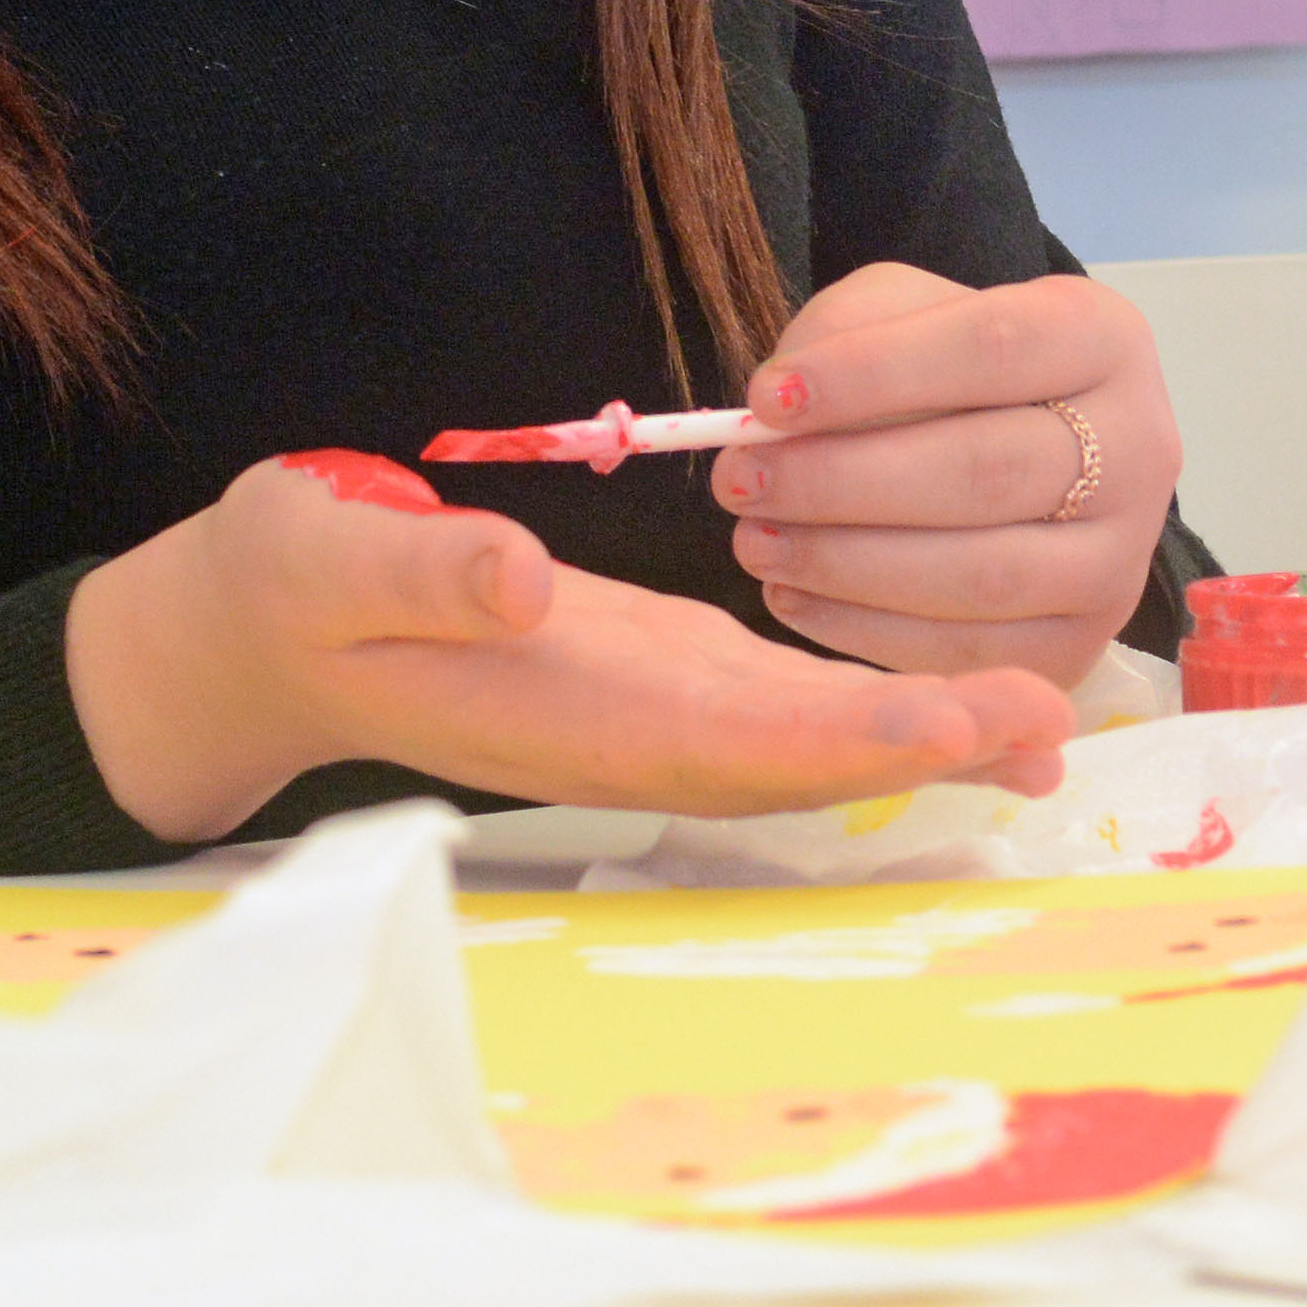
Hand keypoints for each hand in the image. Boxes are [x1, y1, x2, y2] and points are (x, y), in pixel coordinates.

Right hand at [62, 449, 1071, 844]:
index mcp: (559, 709)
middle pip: (794, 753)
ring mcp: (640, 707)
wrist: (252, 631)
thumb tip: (525, 581)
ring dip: (918, 730)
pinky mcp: (648, 669)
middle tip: (1053, 724)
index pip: (728, 734)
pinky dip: (867, 702)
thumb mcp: (328, 553)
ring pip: (800, 736)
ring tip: (1043, 716)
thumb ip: (425, 569)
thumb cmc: (285, 584)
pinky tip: (949, 689)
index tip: (955, 720)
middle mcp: (621, 730)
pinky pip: (776, 704)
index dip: (848, 734)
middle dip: (925, 744)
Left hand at [705, 261, 1177, 686]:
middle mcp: (1141, 449)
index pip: (993, 347)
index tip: (767, 396)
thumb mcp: (903, 314)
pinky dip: (867, 631)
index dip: (874, 375)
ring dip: (848, 563)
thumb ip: (847, 337)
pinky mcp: (1084, 647)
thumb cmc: (945, 371)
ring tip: (755, 540)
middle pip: (988, 471)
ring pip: (983, 575)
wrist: (1017, 444)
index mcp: (1104, 338)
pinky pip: (973, 655)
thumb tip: (777, 414)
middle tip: (740, 478)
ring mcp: (1120, 559)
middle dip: (844, 481)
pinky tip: (793, 594)